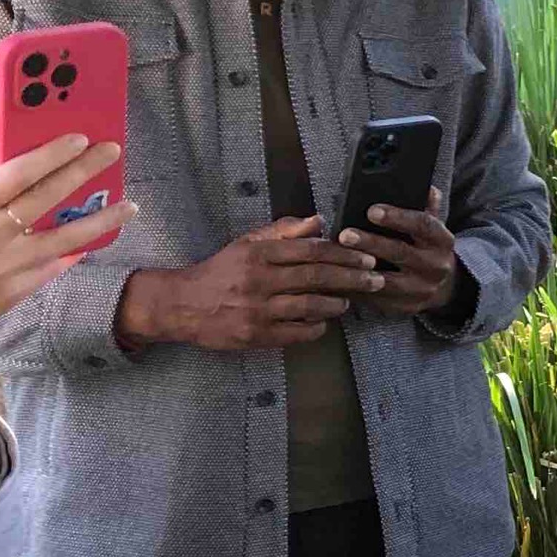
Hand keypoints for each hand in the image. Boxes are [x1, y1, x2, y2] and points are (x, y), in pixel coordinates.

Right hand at [0, 133, 134, 321]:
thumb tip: (19, 170)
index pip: (15, 177)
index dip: (49, 156)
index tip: (78, 138)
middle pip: (44, 199)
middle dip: (81, 171)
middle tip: (111, 151)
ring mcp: (4, 267)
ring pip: (63, 240)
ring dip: (99, 220)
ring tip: (129, 206)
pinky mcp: (10, 293)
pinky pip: (50, 268)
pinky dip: (71, 253)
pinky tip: (92, 241)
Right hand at [118, 216, 381, 351]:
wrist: (181, 305)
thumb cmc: (220, 271)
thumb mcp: (247, 243)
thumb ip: (284, 231)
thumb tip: (319, 220)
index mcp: (258, 254)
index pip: (311, 250)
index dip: (344, 253)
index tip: (366, 257)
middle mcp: (259, 280)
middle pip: (316, 276)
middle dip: (352, 278)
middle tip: (375, 279)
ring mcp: (257, 310)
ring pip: (310, 306)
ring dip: (336, 303)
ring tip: (347, 301)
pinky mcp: (256, 335)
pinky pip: (298, 332)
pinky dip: (316, 327)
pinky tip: (324, 322)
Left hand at [337, 185, 461, 315]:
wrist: (445, 289)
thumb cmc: (429, 250)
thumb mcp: (433, 229)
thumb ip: (428, 209)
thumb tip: (427, 188)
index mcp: (442, 242)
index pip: (424, 226)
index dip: (398, 217)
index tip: (372, 210)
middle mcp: (435, 266)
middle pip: (401, 253)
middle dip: (371, 243)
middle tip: (345, 234)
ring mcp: (421, 289)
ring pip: (387, 280)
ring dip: (359, 270)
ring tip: (335, 259)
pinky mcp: (405, 307)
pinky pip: (375, 299)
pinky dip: (354, 288)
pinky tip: (335, 279)